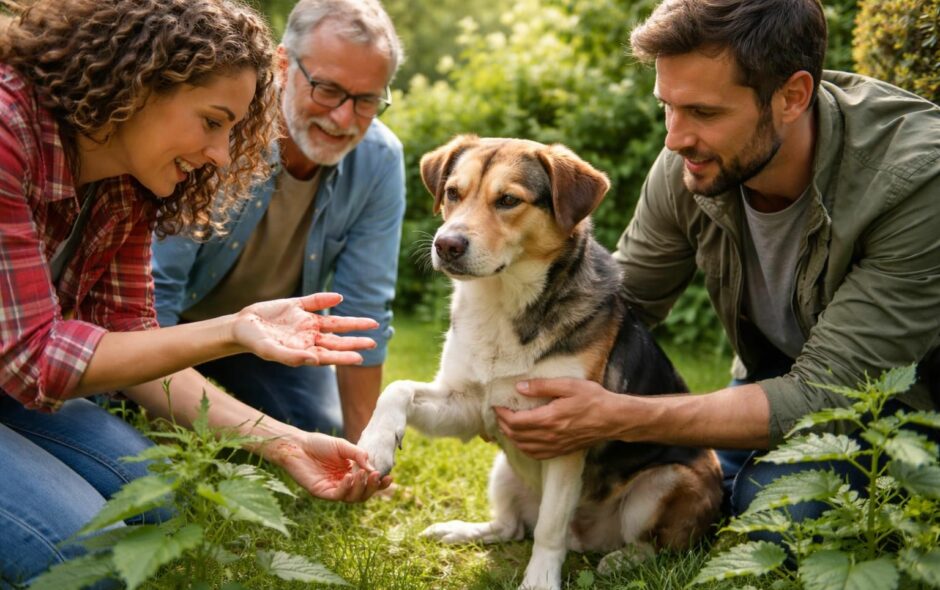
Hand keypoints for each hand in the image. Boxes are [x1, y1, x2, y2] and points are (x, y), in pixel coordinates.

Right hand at [233, 292, 377, 366]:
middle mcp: (308, 336)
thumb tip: (316, 361)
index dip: (345, 356)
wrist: (240, 326)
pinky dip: (326, 298)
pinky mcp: (297, 305)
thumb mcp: (271, 352)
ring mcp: (305, 321)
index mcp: (304, 349)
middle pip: (337, 339)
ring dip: (352, 322)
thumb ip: (292, 357)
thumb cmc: (255, 343)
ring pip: (334, 321)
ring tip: (372, 323)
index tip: (360, 357)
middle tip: (374, 342)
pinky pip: (315, 301)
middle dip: (356, 341)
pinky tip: (338, 298)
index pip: (329, 354)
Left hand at [263, 432, 391, 501]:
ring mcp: (333, 489)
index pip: (369, 483)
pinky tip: (349, 477)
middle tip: (376, 475)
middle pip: (363, 494)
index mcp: (351, 473)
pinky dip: (346, 488)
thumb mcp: (343, 446)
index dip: (380, 483)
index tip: (390, 477)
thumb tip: (373, 468)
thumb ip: (358, 455)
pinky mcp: (321, 492)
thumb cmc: (319, 444)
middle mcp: (344, 484)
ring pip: (352, 498)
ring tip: (362, 474)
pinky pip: (338, 495)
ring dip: (361, 487)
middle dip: (372, 487)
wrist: (297, 445)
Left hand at [493, 378, 622, 458]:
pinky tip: (522, 441)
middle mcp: (549, 436)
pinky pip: (536, 454)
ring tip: (506, 425)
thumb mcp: (568, 385)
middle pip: (516, 435)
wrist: (613, 419)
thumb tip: (520, 387)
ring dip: (511, 437)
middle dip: (503, 424)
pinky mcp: (561, 450)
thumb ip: (542, 386)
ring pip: (523, 447)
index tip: (497, 404)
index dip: (502, 414)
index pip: (515, 422)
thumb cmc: (593, 399)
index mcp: (549, 419)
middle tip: (499, 413)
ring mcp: (555, 446)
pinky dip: (524, 448)